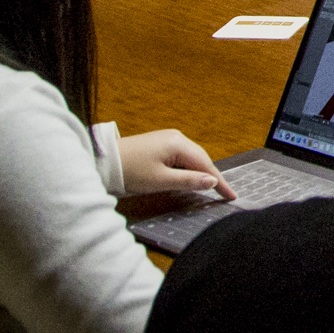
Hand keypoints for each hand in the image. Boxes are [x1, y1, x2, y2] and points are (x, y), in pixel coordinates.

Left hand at [116, 128, 234, 217]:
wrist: (102, 161)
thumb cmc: (130, 171)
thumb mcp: (161, 181)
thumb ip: (188, 181)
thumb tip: (212, 181)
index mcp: (178, 143)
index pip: (206, 164)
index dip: (219, 181)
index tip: (231, 196)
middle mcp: (176, 137)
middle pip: (200, 158)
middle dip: (212, 176)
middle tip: (223, 194)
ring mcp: (167, 138)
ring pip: (190, 157)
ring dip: (200, 172)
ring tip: (210, 188)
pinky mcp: (158, 144)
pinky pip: (180, 156)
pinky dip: (188, 168)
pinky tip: (190, 177)